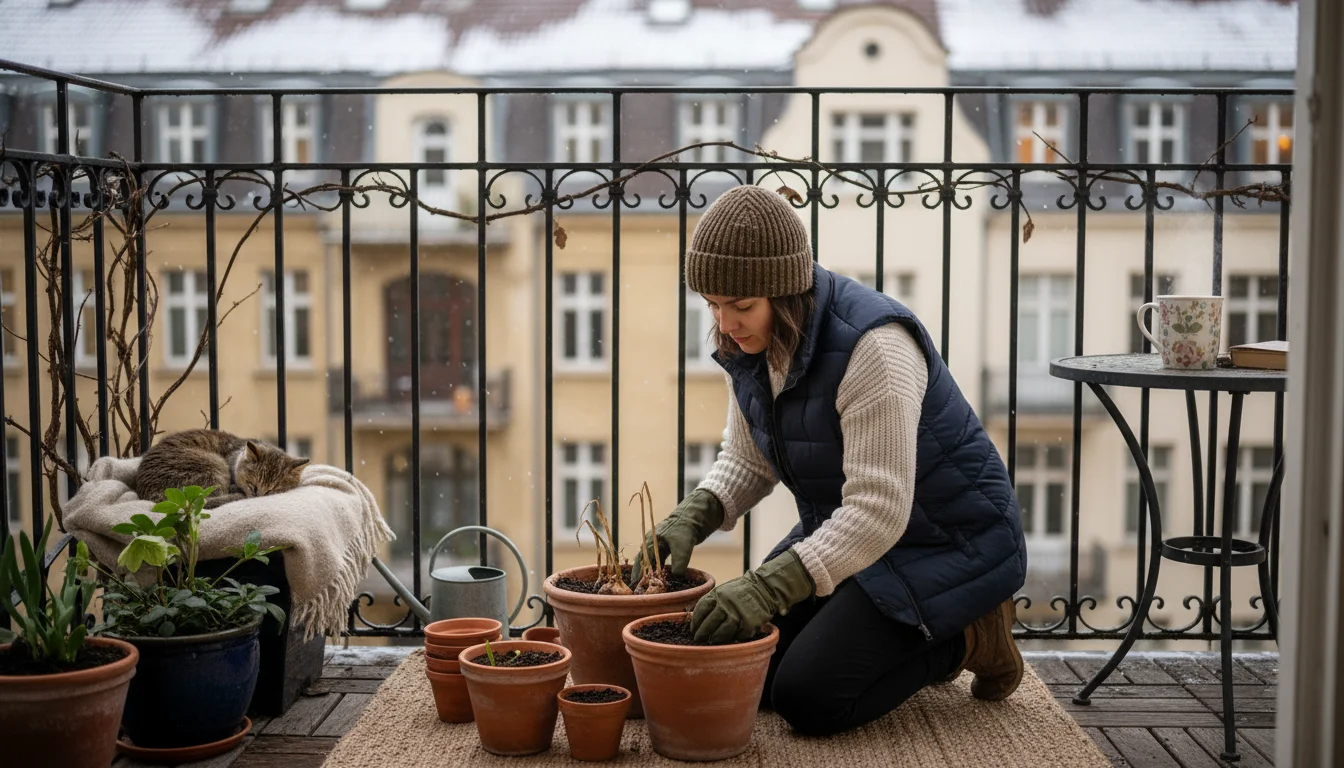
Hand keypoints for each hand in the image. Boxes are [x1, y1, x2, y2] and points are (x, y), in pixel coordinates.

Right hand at [631, 489, 723, 583]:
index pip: (641, 560)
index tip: (634, 584)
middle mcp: (652, 543)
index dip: (637, 573)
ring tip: (649, 585)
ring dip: (651, 572)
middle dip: (642, 574)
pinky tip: (660, 577)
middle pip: (644, 561)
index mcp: (651, 542)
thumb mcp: (682, 548)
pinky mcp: (667, 547)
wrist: (694, 518)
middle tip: (640, 588)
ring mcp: (659, 545)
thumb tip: (675, 577)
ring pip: (652, 562)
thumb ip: (678, 564)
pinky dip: (659, 569)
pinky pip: (659, 560)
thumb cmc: (685, 530)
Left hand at [691, 549, 813, 644]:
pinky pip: (738, 635)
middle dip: (702, 634)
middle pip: (710, 623)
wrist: (764, 587)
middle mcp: (727, 603)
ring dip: (716, 639)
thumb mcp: (724, 590)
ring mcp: (739, 613)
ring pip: (722, 632)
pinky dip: (733, 638)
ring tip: (712, 641)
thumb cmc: (740, 591)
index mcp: (718, 593)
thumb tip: (697, 619)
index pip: (701, 609)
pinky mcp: (750, 622)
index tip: (693, 629)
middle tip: (698, 640)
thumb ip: (712, 602)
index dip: (695, 621)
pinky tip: (730, 639)